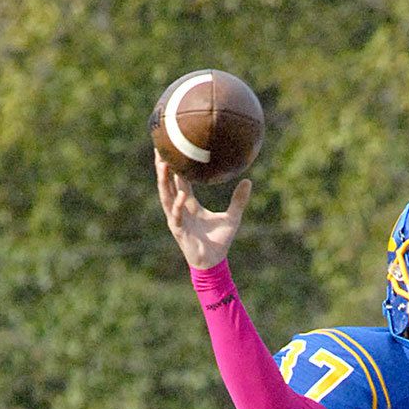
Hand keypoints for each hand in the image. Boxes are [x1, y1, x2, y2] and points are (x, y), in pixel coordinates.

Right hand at [155, 153, 251, 268]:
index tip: (172, 147)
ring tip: (163, 163)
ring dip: (164, 180)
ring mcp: (177, 219)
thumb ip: (238, 200)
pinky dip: (179, 205)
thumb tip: (248, 180)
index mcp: (189, 203)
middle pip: (167, 183)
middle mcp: (180, 209)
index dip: (175, 164)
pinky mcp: (179, 230)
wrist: (215, 262)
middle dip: (162, 166)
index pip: (179, 180)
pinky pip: (177, 215)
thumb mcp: (232, 217)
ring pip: (166, 196)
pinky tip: (181, 194)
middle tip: (160, 146)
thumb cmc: (220, 241)